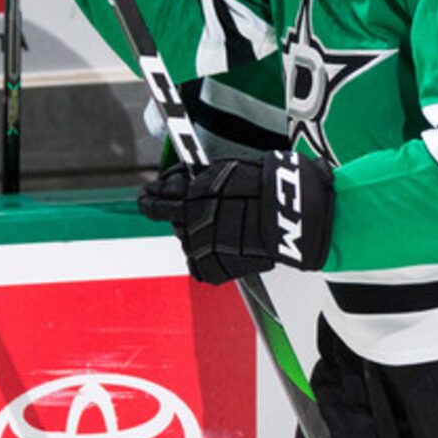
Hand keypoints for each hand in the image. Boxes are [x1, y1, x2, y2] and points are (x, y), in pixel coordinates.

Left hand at [138, 150, 334, 282]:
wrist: (289, 217)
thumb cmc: (266, 189)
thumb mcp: (227, 171)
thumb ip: (200, 180)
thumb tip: (180, 182)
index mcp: (192, 194)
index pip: (156, 200)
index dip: (151, 198)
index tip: (147, 196)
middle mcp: (191, 221)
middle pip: (174, 221)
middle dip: (183, 215)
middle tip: (201, 213)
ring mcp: (201, 246)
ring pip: (188, 242)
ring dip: (200, 235)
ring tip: (227, 230)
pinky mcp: (212, 267)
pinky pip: (200, 264)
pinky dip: (209, 258)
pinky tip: (227, 247)